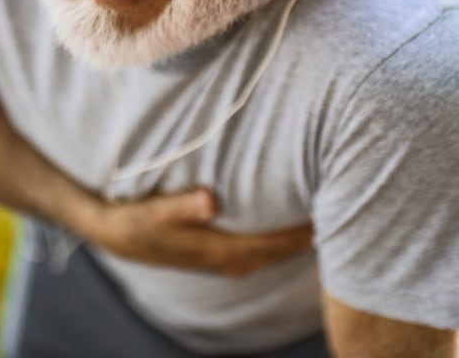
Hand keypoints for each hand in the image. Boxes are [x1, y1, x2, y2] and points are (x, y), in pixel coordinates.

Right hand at [86, 187, 313, 276]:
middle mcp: (227, 260)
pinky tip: (290, 221)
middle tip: (344, 210)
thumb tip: (211, 199)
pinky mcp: (219, 251)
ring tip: (326, 213)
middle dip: (308, 237)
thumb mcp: (152, 210)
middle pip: (280, 252)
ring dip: (296, 239)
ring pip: (272, 253)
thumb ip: (182, 206)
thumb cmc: (135, 218)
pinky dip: (279, 240)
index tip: (330, 213)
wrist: (114, 233)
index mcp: (218, 250)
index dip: (301, 234)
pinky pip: (261, 248)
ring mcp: (224, 259)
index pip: (273, 246)